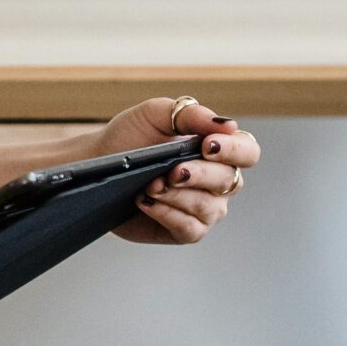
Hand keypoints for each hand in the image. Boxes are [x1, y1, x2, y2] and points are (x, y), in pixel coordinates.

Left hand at [91, 95, 260, 245]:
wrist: (98, 164)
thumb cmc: (129, 137)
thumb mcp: (154, 114)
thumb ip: (190, 114)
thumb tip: (229, 125)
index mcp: (217, 150)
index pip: (247, 151)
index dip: (234, 150)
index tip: (207, 145)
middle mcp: (217, 181)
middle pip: (229, 181)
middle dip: (199, 175)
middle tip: (171, 171)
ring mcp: (204, 208)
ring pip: (209, 207)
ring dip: (178, 196)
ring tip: (150, 185)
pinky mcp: (184, 230)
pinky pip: (190, 228)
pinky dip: (167, 214)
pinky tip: (146, 202)